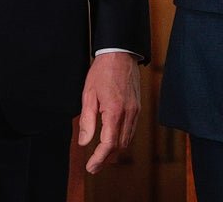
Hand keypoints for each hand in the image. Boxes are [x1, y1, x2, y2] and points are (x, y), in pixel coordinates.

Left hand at [78, 52, 140, 173]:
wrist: (120, 54)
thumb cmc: (102, 72)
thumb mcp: (88, 95)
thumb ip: (87, 120)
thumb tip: (84, 142)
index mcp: (114, 111)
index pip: (108, 144)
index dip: (99, 159)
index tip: (90, 168)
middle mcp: (128, 114)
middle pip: (120, 146)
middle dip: (106, 158)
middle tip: (93, 165)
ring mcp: (136, 111)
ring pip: (127, 140)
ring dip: (115, 150)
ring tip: (101, 155)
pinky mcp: (138, 107)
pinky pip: (131, 130)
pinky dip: (122, 138)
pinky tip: (112, 138)